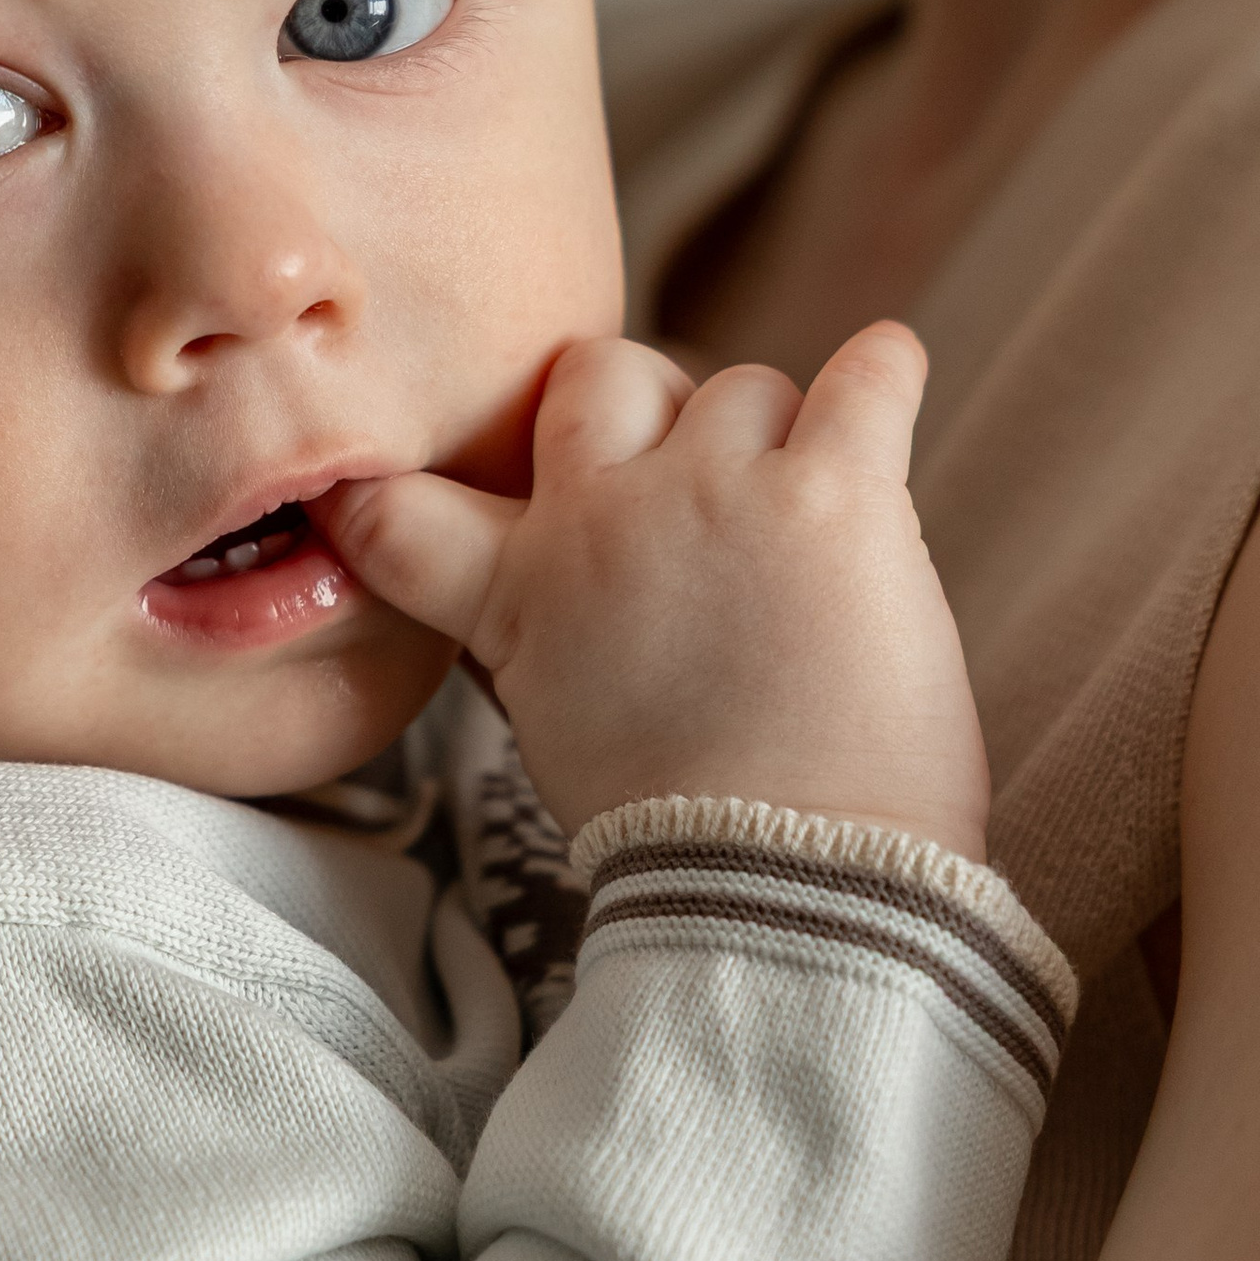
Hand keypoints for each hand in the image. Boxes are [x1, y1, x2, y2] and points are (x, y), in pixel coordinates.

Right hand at [317, 324, 988, 857]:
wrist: (785, 887)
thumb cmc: (683, 836)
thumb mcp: (556, 728)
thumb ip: (544, 631)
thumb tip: (592, 587)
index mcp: (520, 590)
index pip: (397, 506)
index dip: (382, 480)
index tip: (371, 474)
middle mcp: (602, 515)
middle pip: (603, 375)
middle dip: (648, 409)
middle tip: (697, 476)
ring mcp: (716, 492)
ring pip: (744, 387)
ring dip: (779, 442)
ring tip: (811, 529)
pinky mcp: (834, 491)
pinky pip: (869, 376)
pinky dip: (885, 372)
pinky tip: (889, 379)